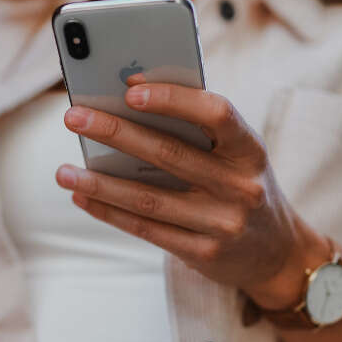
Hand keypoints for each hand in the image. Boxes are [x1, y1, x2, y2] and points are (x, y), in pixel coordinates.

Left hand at [55, 78, 328, 308]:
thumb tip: (129, 102)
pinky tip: (83, 196)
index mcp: (250, 150)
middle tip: (74, 117)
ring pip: (149, 198)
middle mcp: (240, 186)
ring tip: (63, 171)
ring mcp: (222, 223)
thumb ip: (197, 132)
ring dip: (100, 182)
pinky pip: (146, 228)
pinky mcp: (204, 253)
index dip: (174, 99)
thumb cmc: (242, 187)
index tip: (130, 88)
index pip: (217, 113)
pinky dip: (110, 211)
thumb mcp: (237, 156)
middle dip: (116, 133)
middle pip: (169, 154)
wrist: (278, 254)